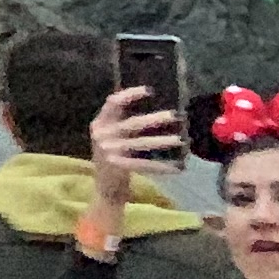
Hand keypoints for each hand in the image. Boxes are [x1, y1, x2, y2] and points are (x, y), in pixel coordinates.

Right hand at [87, 87, 184, 222]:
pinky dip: (161, 166)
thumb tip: (151, 108)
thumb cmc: (113, 156)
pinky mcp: (117, 166)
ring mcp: (108, 151)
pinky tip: (176, 167)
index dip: (130, 95)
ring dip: (162, 141)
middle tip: (176, 116)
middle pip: (132, 123)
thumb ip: (122, 122)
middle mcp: (101, 135)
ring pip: (141, 143)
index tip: (149, 91)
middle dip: (156, 119)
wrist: (105, 187)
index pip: (112, 102)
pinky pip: (144, 164)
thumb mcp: (111, 136)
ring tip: (180, 140)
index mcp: (99, 123)